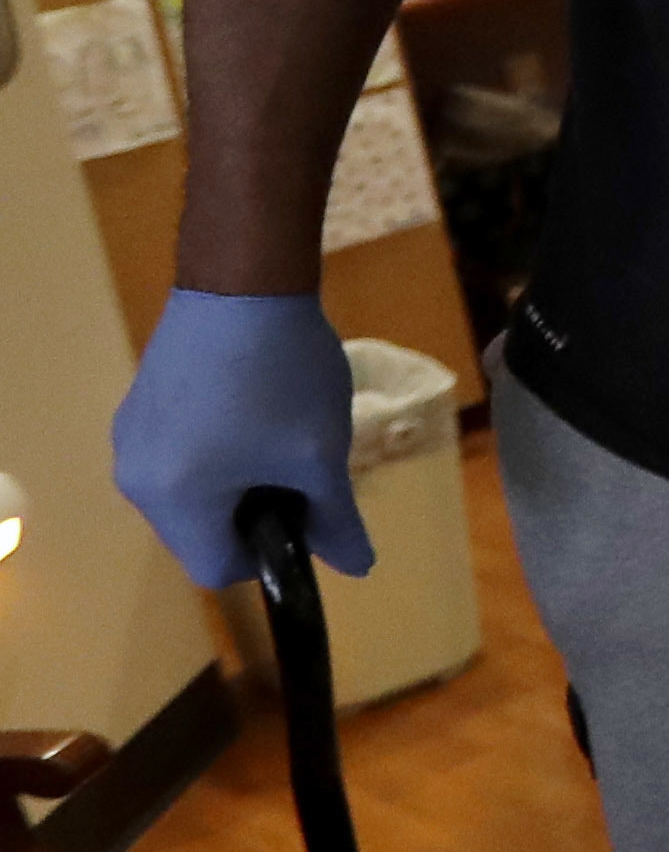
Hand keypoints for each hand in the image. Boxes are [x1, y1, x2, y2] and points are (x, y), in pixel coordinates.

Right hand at [110, 290, 371, 587]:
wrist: (243, 282)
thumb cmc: (283, 376)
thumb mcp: (319, 455)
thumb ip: (336, 520)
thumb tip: (356, 567)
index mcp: (171, 499)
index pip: (215, 569)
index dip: (268, 557)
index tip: (306, 516)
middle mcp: (133, 478)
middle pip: (199, 532)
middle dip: (255, 514)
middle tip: (300, 467)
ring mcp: (129, 438)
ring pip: (191, 494)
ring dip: (239, 482)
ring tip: (281, 433)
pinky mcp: (138, 406)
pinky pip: (179, 456)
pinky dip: (217, 452)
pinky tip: (254, 407)